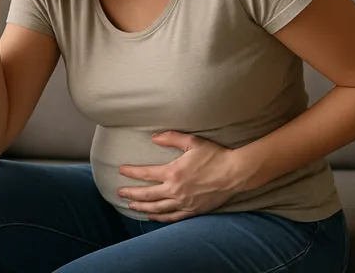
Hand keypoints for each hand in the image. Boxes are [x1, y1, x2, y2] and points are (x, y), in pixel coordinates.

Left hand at [118, 131, 253, 222]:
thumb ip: (171, 138)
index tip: (121, 170)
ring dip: (142, 207)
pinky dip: (160, 217)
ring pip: (157, 208)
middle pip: (147, 194)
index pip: (146, 174)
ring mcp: (184, 202)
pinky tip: (152, 216)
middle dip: (131, 193)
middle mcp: (175, 190)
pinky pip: (172, 217)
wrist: (235, 173)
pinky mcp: (193, 210)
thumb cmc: (215, 155)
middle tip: (119, 193)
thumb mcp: (192, 142)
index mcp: (173, 172)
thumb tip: (154, 137)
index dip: (131, 172)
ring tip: (131, 206)